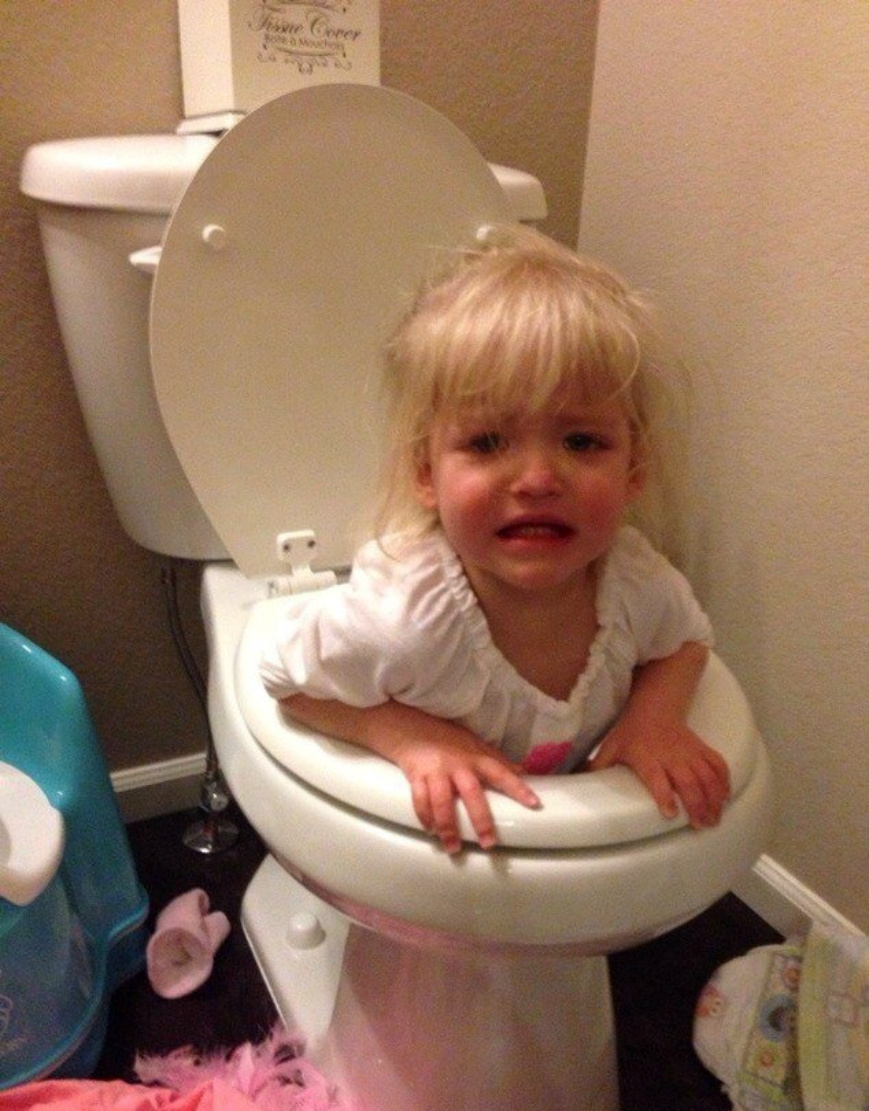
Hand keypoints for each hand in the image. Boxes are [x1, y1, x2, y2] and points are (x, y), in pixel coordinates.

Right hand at [389, 722, 540, 854]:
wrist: (411, 726)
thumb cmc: (447, 738)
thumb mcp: (474, 745)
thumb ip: (497, 760)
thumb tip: (523, 771)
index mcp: (476, 758)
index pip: (501, 773)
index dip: (518, 788)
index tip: (534, 804)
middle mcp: (458, 764)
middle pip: (472, 793)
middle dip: (481, 820)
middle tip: (488, 843)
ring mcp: (436, 770)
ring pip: (442, 801)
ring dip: (447, 827)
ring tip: (453, 847)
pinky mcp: (416, 775)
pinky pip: (420, 799)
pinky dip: (424, 816)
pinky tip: (430, 830)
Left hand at [589, 718, 730, 828]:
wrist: (653, 707)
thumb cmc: (631, 732)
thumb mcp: (611, 747)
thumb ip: (597, 767)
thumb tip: (577, 781)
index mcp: (647, 757)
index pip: (657, 777)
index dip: (665, 795)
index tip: (671, 813)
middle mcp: (671, 756)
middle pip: (688, 780)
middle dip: (697, 803)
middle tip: (702, 824)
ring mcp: (689, 752)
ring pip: (707, 774)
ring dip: (714, 797)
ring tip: (715, 818)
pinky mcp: (701, 749)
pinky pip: (717, 764)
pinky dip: (725, 781)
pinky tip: (726, 798)